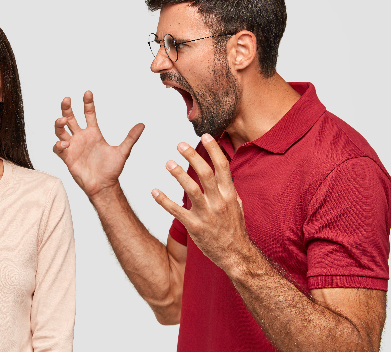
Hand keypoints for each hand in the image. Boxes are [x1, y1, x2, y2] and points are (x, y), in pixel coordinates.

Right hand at [53, 91, 144, 198]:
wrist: (104, 186)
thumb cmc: (112, 170)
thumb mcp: (123, 151)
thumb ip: (131, 138)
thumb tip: (142, 125)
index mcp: (93, 133)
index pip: (88, 114)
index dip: (87, 103)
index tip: (88, 92)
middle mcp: (82, 137)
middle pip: (71, 118)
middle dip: (67, 108)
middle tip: (67, 99)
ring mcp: (73, 147)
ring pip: (61, 130)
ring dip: (59, 124)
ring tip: (63, 120)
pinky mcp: (68, 157)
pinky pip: (58, 148)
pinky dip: (59, 144)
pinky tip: (65, 143)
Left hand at [151, 134, 249, 270]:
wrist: (236, 254)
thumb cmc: (234, 228)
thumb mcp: (236, 204)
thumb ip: (227, 187)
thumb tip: (221, 169)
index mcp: (229, 194)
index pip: (222, 166)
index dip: (213, 150)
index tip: (205, 135)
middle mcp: (219, 202)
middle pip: (205, 173)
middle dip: (193, 156)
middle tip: (180, 144)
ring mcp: (207, 215)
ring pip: (191, 190)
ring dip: (178, 174)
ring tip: (168, 163)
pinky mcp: (194, 227)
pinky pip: (176, 211)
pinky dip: (164, 201)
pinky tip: (154, 191)